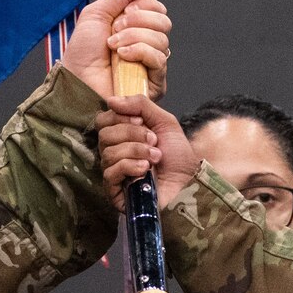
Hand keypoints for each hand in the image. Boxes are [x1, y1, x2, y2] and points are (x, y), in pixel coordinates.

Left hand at [62, 0, 171, 99]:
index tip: (125, 10)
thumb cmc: (82, 53)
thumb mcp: (98, 14)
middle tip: (116, 28)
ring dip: (134, 37)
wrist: (76, 80)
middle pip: (163, 21)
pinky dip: (139, 52)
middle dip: (138, 20)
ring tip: (114, 45)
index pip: (157, 8)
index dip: (143, 5)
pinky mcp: (154, 81)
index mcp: (135, 27)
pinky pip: (159, 58)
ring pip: (162, 38)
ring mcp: (151, 63)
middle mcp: (146, 43)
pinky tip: (122, 57)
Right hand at [97, 90, 199, 210]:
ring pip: (108, 153)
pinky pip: (110, 172)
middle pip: (104, 135)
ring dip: (136, 151)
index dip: (119, 117)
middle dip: (132, 134)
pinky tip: (146, 170)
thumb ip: (140, 104)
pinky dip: (130, 166)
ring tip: (155, 157)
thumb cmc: (178, 155)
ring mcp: (114, 173)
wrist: (189, 182)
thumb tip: (110, 100)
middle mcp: (114, 153)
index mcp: (122, 136)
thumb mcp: (164, 121)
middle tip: (153, 141)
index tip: (140, 121)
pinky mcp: (114, 192)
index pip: (103, 121)